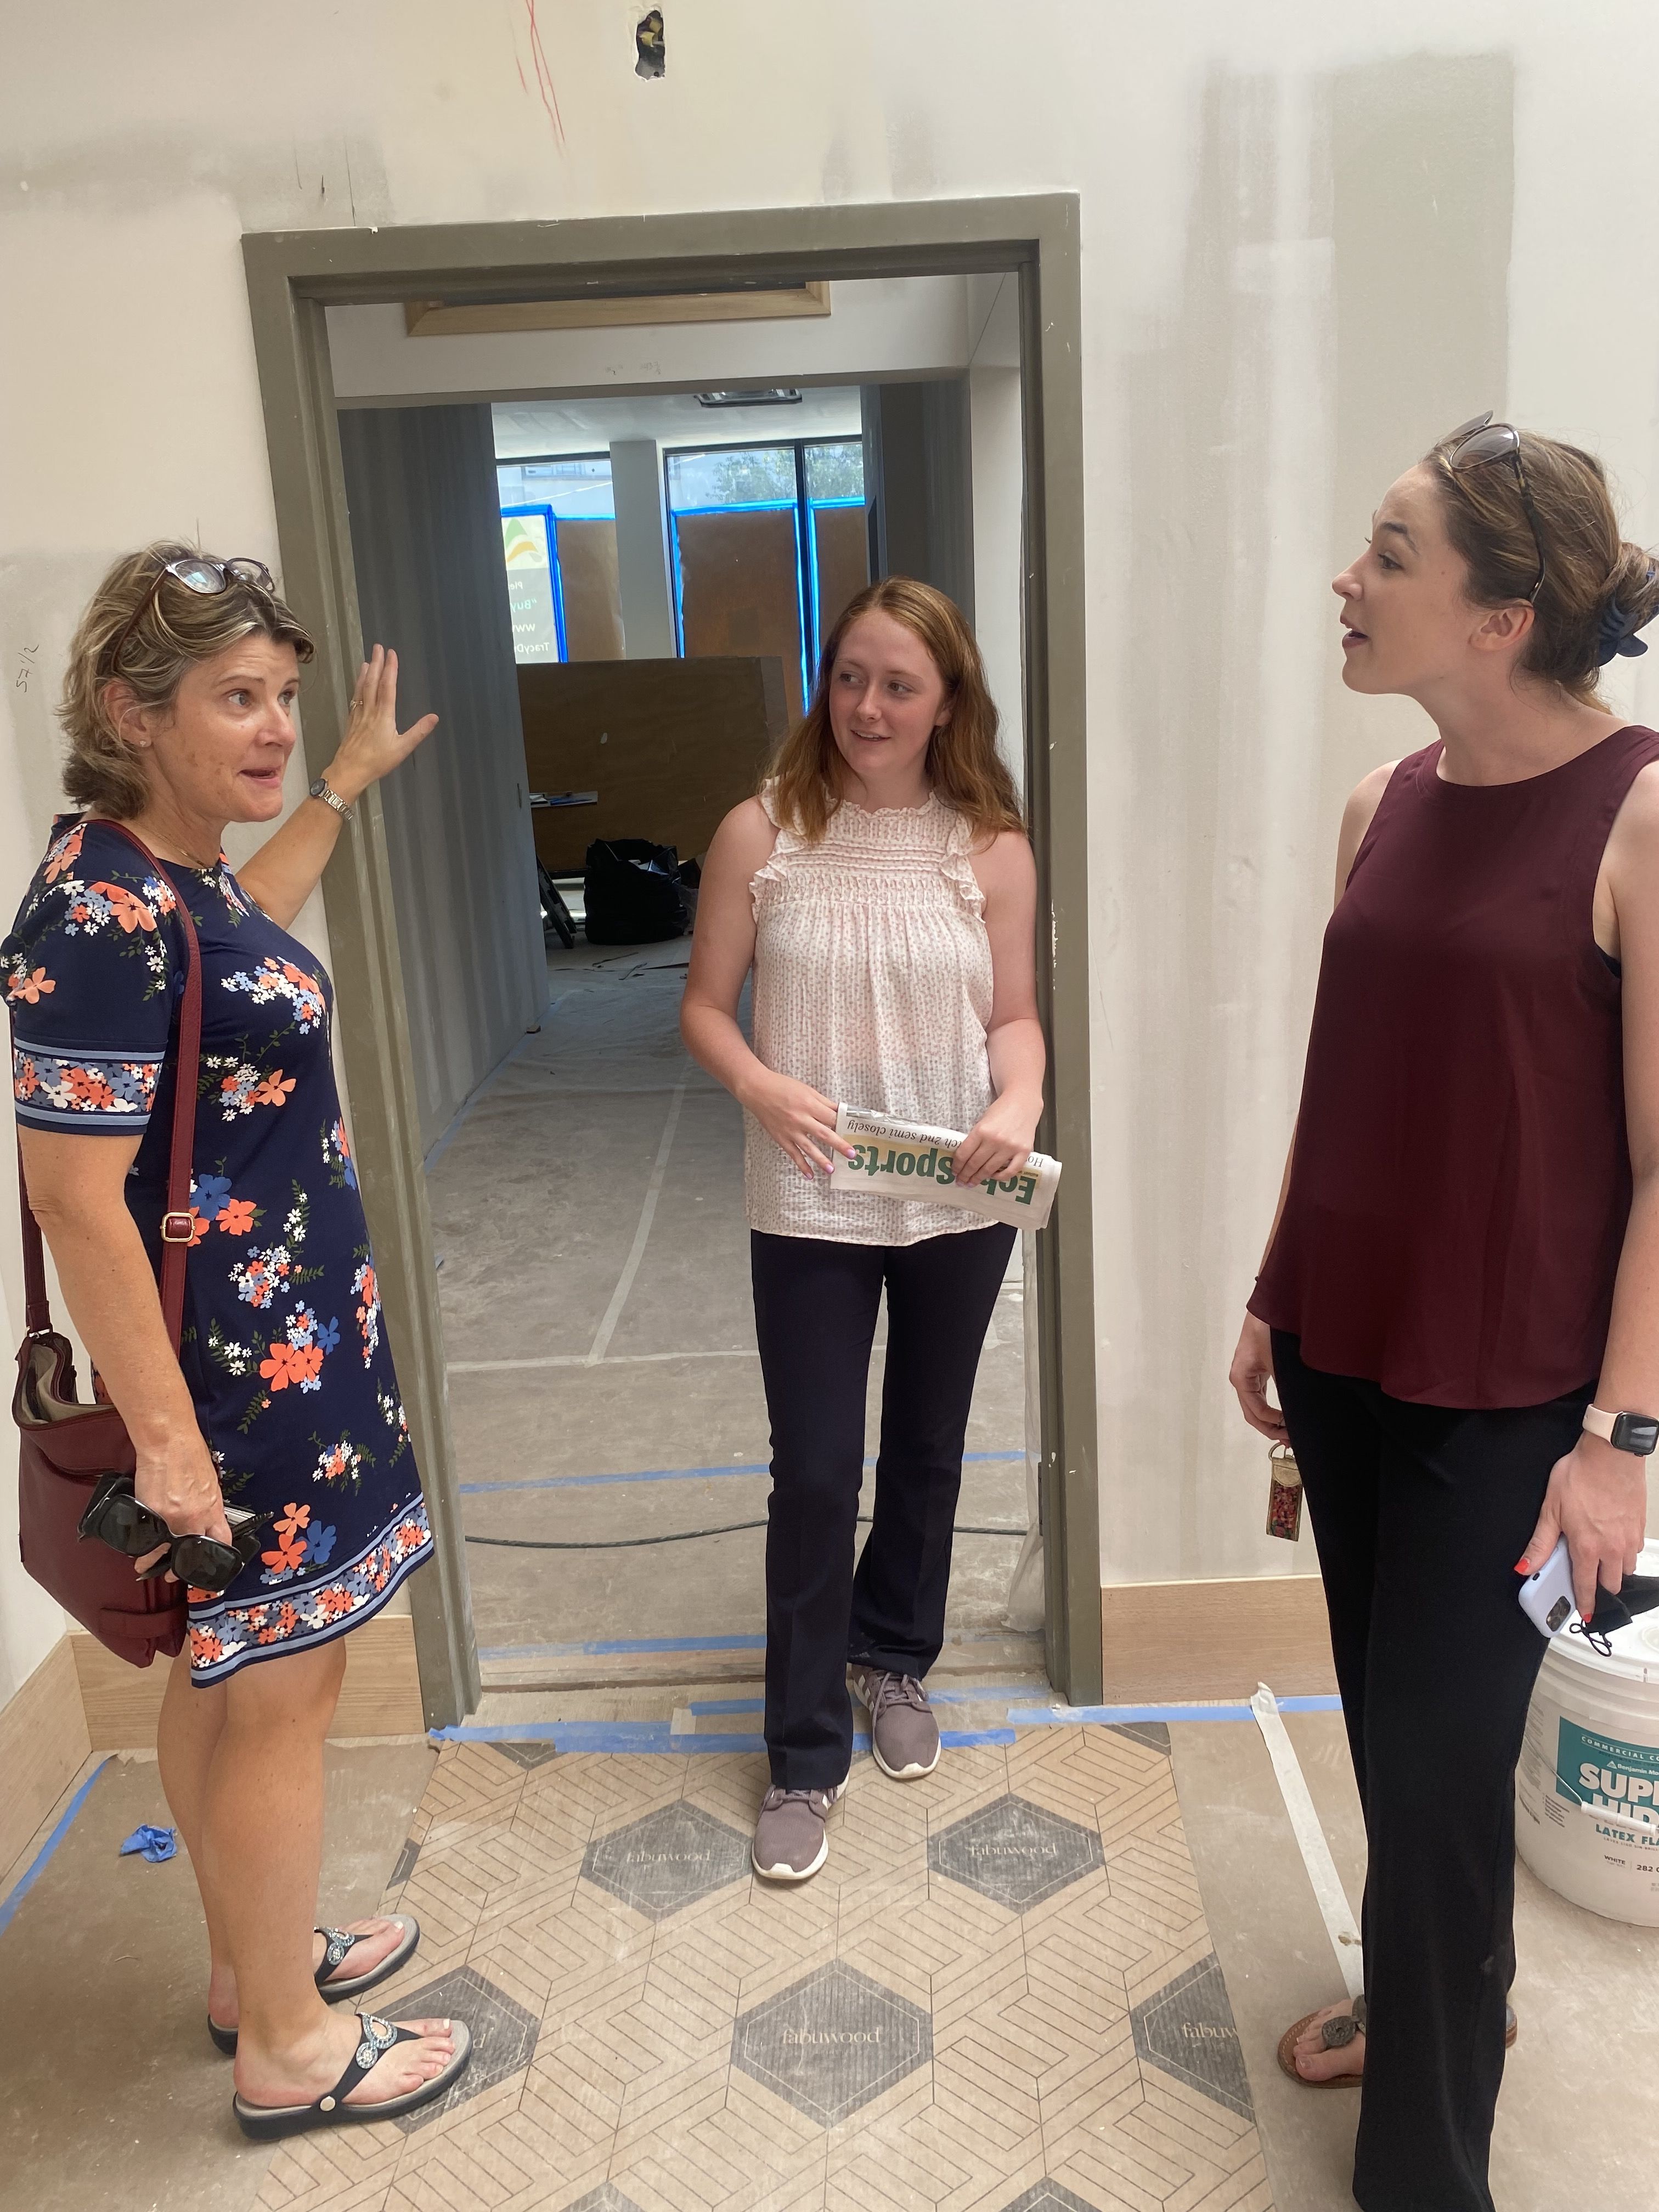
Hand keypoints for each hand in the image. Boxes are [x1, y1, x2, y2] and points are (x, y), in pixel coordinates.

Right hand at [134, 1431, 230, 1580]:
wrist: (170, 1443)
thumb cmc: (190, 1455)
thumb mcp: (210, 1483)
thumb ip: (208, 1505)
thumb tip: (204, 1518)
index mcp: (212, 1509)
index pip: (221, 1541)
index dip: (216, 1555)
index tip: (209, 1563)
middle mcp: (194, 1519)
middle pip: (190, 1552)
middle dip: (180, 1567)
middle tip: (172, 1574)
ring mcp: (172, 1518)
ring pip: (164, 1550)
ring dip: (154, 1561)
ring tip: (146, 1567)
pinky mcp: (151, 1513)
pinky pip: (146, 1537)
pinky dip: (140, 1546)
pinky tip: (135, 1551)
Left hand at [325, 645, 438, 802]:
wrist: (350, 770)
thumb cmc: (378, 761)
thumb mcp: (402, 748)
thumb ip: (418, 731)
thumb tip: (434, 717)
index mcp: (384, 715)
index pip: (388, 686)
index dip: (390, 669)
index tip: (392, 654)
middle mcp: (370, 710)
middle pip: (373, 682)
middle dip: (376, 663)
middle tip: (378, 647)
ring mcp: (359, 714)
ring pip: (362, 688)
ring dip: (365, 672)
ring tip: (367, 660)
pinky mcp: (351, 721)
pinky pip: (355, 698)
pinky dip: (358, 687)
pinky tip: (358, 684)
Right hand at [742, 1069, 855, 1179]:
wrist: (757, 1089)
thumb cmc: (782, 1086)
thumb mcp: (807, 1090)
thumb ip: (824, 1102)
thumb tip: (840, 1112)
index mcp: (809, 1104)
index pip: (832, 1118)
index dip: (844, 1125)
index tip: (854, 1132)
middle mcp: (801, 1119)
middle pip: (824, 1134)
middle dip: (839, 1145)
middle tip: (851, 1154)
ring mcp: (790, 1130)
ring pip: (809, 1148)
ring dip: (821, 1160)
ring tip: (832, 1170)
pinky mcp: (781, 1137)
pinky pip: (793, 1154)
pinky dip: (801, 1165)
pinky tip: (810, 1174)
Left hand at [952, 1091, 1040, 1185]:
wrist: (1023, 1102)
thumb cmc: (1001, 1111)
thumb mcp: (982, 1122)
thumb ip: (975, 1139)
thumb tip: (964, 1159)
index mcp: (981, 1131)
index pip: (964, 1154)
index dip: (957, 1165)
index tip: (954, 1171)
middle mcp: (995, 1140)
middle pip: (975, 1164)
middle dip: (965, 1175)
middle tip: (961, 1181)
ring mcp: (1010, 1147)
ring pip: (990, 1169)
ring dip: (979, 1178)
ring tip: (972, 1183)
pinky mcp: (1024, 1152)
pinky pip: (1011, 1171)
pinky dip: (1001, 1177)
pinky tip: (994, 1177)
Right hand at [1229, 1312, 1287, 1440]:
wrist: (1273, 1305)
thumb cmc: (1271, 1331)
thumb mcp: (1279, 1362)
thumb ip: (1284, 1388)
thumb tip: (1296, 1413)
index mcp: (1241, 1378)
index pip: (1257, 1412)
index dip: (1274, 1425)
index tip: (1293, 1431)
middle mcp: (1241, 1378)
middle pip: (1253, 1414)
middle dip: (1272, 1429)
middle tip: (1292, 1442)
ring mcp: (1247, 1374)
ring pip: (1256, 1407)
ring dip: (1271, 1422)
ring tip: (1289, 1434)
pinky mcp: (1256, 1370)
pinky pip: (1260, 1396)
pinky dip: (1271, 1409)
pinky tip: (1285, 1415)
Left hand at [1519, 1433, 1648, 1622]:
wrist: (1610, 1454)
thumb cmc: (1580, 1476)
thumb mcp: (1551, 1509)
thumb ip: (1540, 1542)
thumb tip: (1525, 1566)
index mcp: (1587, 1547)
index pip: (1587, 1587)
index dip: (1585, 1603)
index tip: (1584, 1614)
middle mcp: (1612, 1548)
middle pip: (1611, 1584)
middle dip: (1600, 1588)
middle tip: (1589, 1582)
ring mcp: (1629, 1538)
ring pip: (1626, 1569)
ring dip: (1614, 1570)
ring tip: (1599, 1560)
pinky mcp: (1639, 1527)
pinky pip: (1635, 1550)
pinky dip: (1625, 1552)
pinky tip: (1613, 1540)